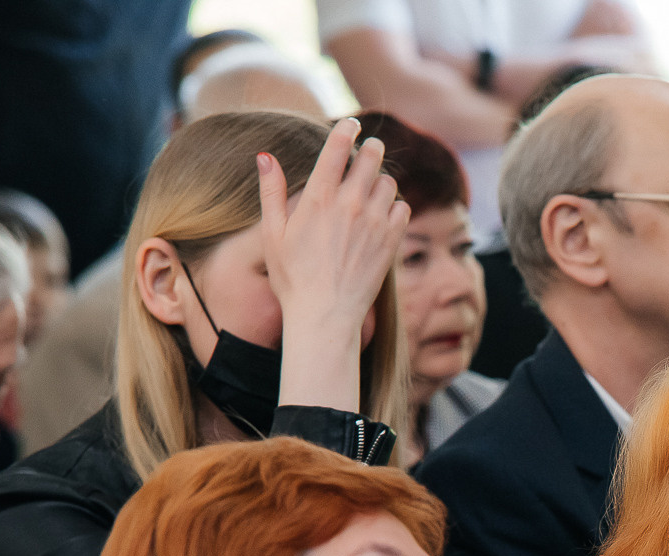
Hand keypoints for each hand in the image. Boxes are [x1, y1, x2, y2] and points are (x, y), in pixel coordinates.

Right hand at [259, 118, 409, 330]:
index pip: (338, 147)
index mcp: (318, 198)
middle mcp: (350, 205)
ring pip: (389, 183)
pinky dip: (396, 207)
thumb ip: (271, 192)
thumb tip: (265, 156)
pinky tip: (384, 215)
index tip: (351, 124)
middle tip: (369, 150)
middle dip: (370, 149)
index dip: (346, 129)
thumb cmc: (292, 278)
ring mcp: (374, 223)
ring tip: (372, 189)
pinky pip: (403, 209)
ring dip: (381, 181)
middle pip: (371, 158)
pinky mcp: (391, 243)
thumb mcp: (272, 234)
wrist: (325, 316)